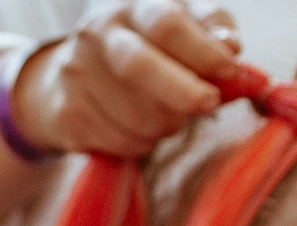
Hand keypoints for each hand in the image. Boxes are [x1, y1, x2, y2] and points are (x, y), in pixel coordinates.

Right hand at [12, 2, 244, 158]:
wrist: (73, 74)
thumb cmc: (146, 46)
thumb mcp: (183, 24)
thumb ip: (212, 30)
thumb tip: (230, 48)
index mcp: (132, 8)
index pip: (167, 25)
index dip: (202, 51)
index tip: (229, 71)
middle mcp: (97, 35)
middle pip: (138, 67)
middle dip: (181, 92)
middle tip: (208, 104)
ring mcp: (75, 75)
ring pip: (132, 114)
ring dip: (166, 124)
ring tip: (171, 117)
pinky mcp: (66, 115)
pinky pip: (118, 140)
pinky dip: (141, 142)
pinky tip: (141, 129)